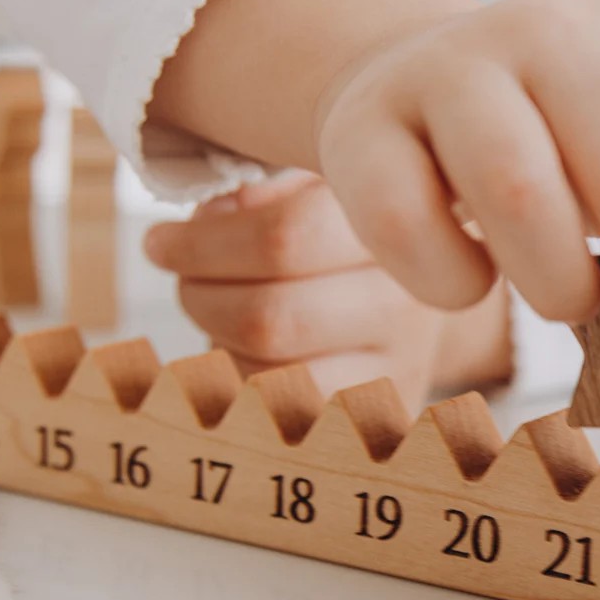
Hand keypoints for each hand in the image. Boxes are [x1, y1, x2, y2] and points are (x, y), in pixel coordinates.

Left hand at [144, 171, 511, 413]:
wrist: (438, 277)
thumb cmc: (349, 225)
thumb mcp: (316, 185)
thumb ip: (262, 193)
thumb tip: (207, 226)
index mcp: (391, 225)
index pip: (286, 238)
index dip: (202, 245)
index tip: (161, 243)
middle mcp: (410, 302)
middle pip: (270, 317)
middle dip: (200, 297)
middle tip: (183, 278)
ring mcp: (402, 366)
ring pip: (271, 373)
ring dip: (216, 343)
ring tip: (214, 308)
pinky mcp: (387, 413)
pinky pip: (285, 414)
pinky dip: (244, 382)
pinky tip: (246, 350)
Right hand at [315, 0, 599, 414]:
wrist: (407, 83)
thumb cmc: (553, 143)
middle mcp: (554, 32)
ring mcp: (453, 69)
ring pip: (519, 196)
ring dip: (558, 288)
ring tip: (566, 303)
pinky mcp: (366, 124)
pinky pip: (411, 226)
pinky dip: (450, 285)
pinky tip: (472, 281)